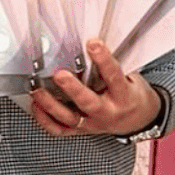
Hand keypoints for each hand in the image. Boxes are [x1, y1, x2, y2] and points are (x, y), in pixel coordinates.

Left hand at [29, 40, 160, 138]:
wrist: (137, 120)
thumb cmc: (131, 95)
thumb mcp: (130, 78)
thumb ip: (111, 67)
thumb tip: (91, 45)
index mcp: (123, 96)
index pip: (114, 76)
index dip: (104, 60)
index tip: (93, 44)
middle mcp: (107, 112)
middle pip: (89, 102)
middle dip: (73, 88)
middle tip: (60, 74)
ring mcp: (93, 123)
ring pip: (69, 118)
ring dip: (50, 105)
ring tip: (37, 90)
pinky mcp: (81, 130)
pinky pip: (60, 129)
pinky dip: (45, 120)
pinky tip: (36, 106)